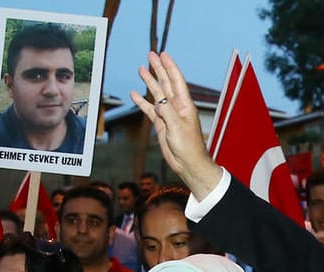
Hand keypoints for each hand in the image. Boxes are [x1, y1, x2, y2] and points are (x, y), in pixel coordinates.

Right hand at [133, 52, 221, 197]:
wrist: (188, 163)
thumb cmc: (188, 146)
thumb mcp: (177, 127)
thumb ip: (166, 112)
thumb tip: (158, 101)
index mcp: (185, 105)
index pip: (176, 80)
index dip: (169, 67)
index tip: (163, 55)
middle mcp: (176, 107)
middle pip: (166, 83)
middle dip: (158, 69)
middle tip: (150, 55)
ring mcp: (168, 115)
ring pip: (157, 94)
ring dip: (149, 82)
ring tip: (141, 69)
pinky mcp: (161, 124)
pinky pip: (150, 110)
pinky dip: (142, 102)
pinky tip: (135, 94)